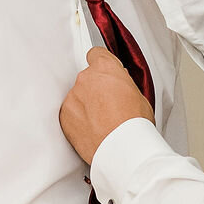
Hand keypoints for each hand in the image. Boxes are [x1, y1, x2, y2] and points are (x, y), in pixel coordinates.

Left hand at [61, 46, 154, 163]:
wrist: (121, 149)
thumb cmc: (134, 125)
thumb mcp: (139, 96)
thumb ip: (123, 84)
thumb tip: (119, 87)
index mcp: (105, 68)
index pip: (96, 54)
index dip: (101, 64)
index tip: (104, 72)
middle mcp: (86, 79)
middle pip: (87, 77)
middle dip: (96, 89)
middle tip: (109, 105)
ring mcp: (73, 97)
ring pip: (78, 96)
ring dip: (86, 105)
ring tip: (102, 122)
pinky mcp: (64, 116)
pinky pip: (70, 112)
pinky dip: (78, 119)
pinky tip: (93, 129)